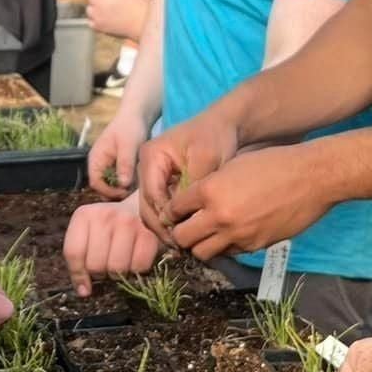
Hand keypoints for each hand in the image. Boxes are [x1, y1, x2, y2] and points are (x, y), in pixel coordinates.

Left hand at [63, 193, 161, 297]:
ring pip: (117, 268)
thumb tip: (84, 291)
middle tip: (105, 267)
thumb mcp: (87, 236)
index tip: (83, 287)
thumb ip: (79, 260)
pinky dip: (136, 270)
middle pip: (95, 264)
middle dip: (100, 273)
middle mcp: (106, 216)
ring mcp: (128, 223)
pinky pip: (139, 267)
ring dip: (118, 274)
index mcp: (84, 215)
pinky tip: (134, 260)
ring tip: (119, 263)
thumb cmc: (109, 228)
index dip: (78, 274)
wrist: (140, 210)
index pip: (74, 252)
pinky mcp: (148, 234)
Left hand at [85, 0, 149, 39]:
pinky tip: (104, 19)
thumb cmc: (139, 5)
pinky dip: (96, 21)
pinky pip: (91, 22)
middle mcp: (100, 1)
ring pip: (89, 9)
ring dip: (95, 9)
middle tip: (105, 0)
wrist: (143, 21)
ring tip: (105, 11)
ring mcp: (98, 15)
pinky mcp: (99, 26)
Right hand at [87, 110, 145, 197]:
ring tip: (138, 187)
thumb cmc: (130, 127)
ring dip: (123, 189)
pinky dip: (128, 183)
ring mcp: (109, 167)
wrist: (138, 116)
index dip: (108, 191)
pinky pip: (120, 181)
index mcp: (96, 159)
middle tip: (133, 192)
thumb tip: (123, 184)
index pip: (95, 183)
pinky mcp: (118, 168)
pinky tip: (140, 181)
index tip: (125, 191)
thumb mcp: (128, 145)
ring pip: (112, 186)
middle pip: (103, 187)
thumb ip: (124, 164)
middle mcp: (100, 166)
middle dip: (116, 192)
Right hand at [137, 107, 241, 242]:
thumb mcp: (205, 160)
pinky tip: (184, 232)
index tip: (181, 235)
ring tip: (181, 244)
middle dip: (161, 227)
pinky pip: (162, 205)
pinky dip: (171, 219)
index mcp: (151, 156)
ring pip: (152, 208)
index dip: (165, 217)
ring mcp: (154, 174)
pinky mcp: (164, 182)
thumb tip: (179, 216)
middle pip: (147, 204)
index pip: (152, 194)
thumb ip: (190, 186)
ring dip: (165, 226)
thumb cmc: (215, 137)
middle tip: (178, 246)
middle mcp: (147, 166)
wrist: (224, 125)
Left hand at [163, 144, 324, 261]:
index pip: (174, 209)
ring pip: (202, 253)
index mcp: (210, 190)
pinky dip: (224, 247)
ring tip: (206, 235)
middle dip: (180, 233)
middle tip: (186, 227)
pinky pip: (228, 253)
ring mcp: (237, 234)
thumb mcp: (233, 166)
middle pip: (182, 237)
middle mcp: (219, 215)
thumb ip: (210, 185)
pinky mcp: (255, 246)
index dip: (172, 211)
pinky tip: (230, 235)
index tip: (175, 212)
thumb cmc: (273, 164)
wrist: (312, 178)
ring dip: (200, 245)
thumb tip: (192, 203)